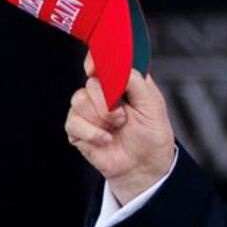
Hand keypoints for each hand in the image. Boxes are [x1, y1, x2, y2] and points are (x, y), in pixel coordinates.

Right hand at [65, 51, 175, 205]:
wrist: (144, 165)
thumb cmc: (151, 133)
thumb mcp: (153, 103)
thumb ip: (136, 81)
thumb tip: (118, 67)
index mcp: (121, 81)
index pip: (102, 62)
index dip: (95, 61)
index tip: (94, 68)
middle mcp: (102, 92)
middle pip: (91, 83)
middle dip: (106, 102)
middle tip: (122, 116)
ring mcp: (88, 110)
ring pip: (78, 100)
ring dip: (101, 118)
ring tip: (116, 127)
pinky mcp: (77, 128)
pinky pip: (73, 123)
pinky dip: (92, 133)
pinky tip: (106, 139)